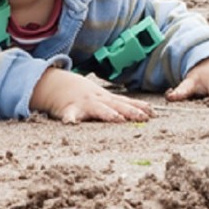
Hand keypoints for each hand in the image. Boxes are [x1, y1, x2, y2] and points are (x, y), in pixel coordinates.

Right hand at [30, 67, 154, 123]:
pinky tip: (71, 125)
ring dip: (107, 113)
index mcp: (105, 98)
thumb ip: (121, 105)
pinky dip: (70, 119)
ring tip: (116, 118)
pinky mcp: (68, 109)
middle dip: (129, 111)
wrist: (55, 84)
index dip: (139, 108)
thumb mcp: (102, 97)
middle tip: (142, 118)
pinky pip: (69, 115)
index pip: (125, 102)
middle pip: (115, 105)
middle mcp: (96, 99)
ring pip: (97, 109)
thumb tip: (150, 113)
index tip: (153, 114)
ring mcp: (83, 103)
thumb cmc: (83, 95)